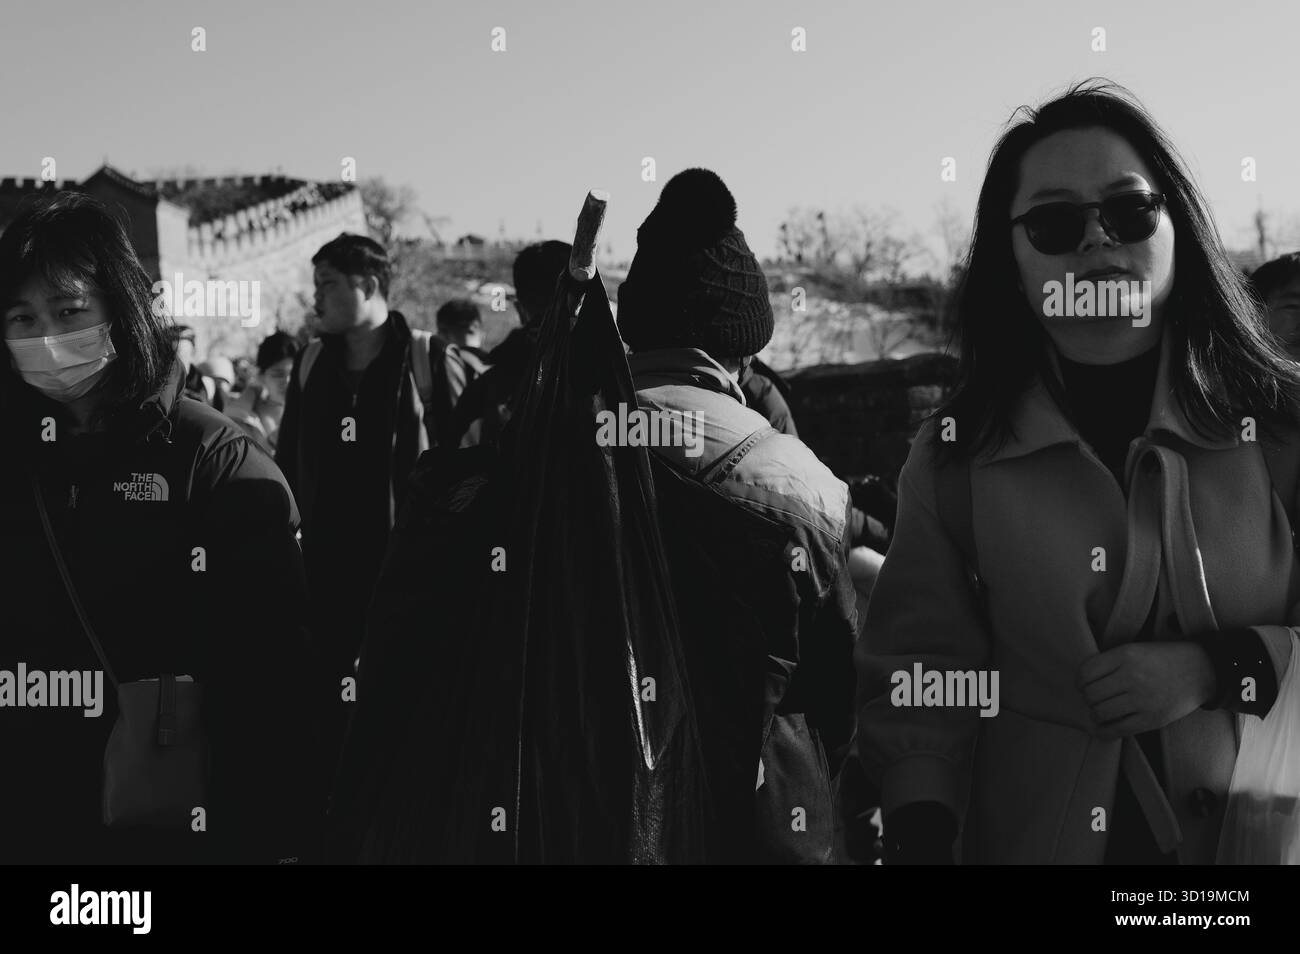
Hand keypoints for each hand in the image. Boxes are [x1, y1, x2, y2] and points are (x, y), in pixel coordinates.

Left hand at [1077, 642, 1215, 739]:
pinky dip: (1103, 731)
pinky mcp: (1152, 719)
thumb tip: (1082, 681)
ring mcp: (1143, 700)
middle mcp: (1132, 677)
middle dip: (1087, 698)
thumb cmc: (1162, 658)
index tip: (1084, 684)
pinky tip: (1102, 727)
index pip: (1086, 673)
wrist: (1200, 670)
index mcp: (1126, 656)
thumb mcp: (1134, 649)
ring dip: (1095, 714)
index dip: (1080, 681)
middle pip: (1090, 695)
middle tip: (1093, 698)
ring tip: (1100, 710)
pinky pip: (1117, 730)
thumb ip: (1110, 662)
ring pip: (1100, 713)